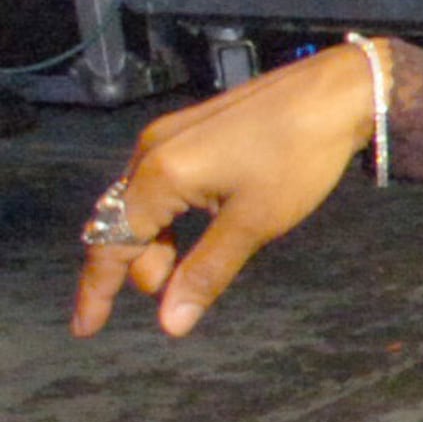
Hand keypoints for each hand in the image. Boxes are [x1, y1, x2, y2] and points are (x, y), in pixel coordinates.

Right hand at [71, 43, 381, 338]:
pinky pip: (162, 183)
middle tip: (183, 291)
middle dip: (144, 265)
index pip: (110, 243)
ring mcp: (169, 136)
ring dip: (160, 244)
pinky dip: (173, 217)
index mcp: (158, 174)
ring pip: (144, 205)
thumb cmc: (299, 157)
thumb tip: (170, 324)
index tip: (85, 329)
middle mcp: (150, 151)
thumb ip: (206, 272)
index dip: (97, 290)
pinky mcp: (190, 130)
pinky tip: (204, 227)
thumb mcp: (255, 223)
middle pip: (124, 224)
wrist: (337, 92)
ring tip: (193, 267)